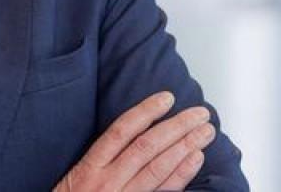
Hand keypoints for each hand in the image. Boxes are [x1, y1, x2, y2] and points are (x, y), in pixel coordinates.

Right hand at [53, 91, 215, 191]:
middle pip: (147, 147)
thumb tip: (133, 134)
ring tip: (205, 132)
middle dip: (177, 127)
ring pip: (158, 168)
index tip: (167, 98)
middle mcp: (107, 182)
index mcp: (89, 168)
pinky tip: (196, 160)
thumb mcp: (75, 179)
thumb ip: (100, 160)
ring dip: (186, 147)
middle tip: (199, 114)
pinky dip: (181, 175)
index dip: (146, 112)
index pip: (121, 131)